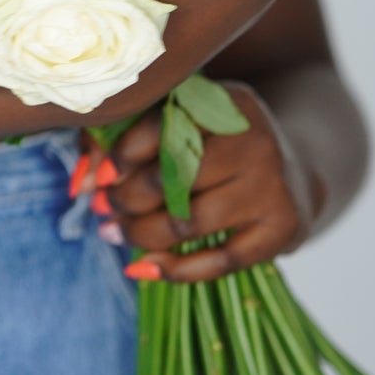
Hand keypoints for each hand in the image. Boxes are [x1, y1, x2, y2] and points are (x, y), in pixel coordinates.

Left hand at [82, 84, 323, 283]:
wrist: (293, 171)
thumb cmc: (215, 146)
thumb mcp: (180, 123)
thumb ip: (121, 139)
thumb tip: (80, 184)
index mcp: (227, 103)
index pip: (163, 126)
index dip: (121, 156)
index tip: (99, 178)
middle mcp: (255, 139)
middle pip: (173, 178)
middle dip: (126, 200)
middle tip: (104, 209)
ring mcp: (273, 186)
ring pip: (188, 223)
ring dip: (140, 234)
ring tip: (116, 232)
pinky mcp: (283, 228)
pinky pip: (219, 262)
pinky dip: (174, 270)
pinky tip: (141, 267)